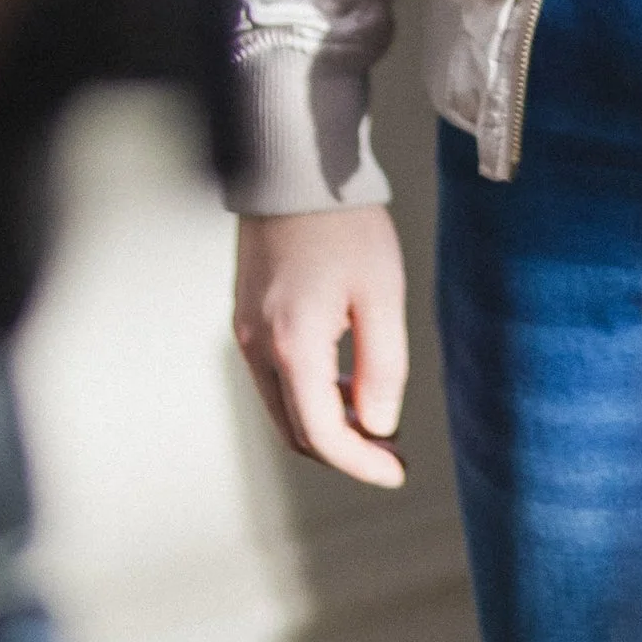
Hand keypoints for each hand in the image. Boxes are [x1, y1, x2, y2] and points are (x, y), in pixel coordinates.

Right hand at [234, 205, 409, 489]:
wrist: (296, 170)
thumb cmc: (345, 226)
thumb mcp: (382, 295)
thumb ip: (383, 368)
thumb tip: (378, 426)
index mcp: (293, 346)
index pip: (322, 436)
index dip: (361, 464)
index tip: (396, 471)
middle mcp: (259, 347)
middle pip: (297, 431)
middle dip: (344, 449)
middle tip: (390, 447)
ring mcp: (247, 333)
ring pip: (283, 408)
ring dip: (325, 422)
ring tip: (373, 412)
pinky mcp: (246, 317)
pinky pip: (274, 377)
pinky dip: (307, 393)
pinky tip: (344, 378)